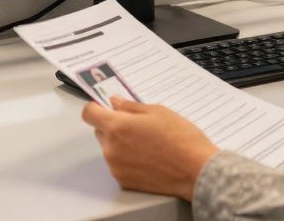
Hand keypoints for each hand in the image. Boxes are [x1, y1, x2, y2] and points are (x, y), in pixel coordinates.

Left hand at [81, 96, 218, 200]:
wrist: (195, 170)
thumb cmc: (181, 139)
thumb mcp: (157, 111)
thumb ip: (131, 107)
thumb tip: (115, 103)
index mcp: (117, 126)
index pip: (89, 114)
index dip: (96, 108)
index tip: (105, 107)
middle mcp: (111, 148)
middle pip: (100, 131)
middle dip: (113, 125)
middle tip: (138, 125)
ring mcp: (115, 166)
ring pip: (109, 148)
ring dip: (121, 143)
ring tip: (147, 143)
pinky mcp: (123, 180)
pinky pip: (118, 164)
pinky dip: (127, 160)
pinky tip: (148, 157)